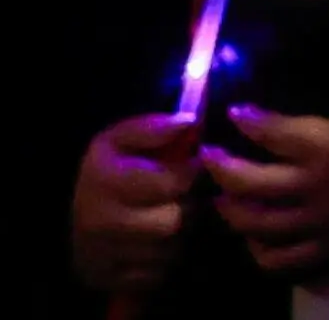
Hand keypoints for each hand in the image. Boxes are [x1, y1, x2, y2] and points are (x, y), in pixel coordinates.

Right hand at [68, 114, 196, 291]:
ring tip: (165, 217)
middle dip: (186, 208)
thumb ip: (155, 128)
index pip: (171, 183)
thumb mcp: (122, 139)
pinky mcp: (106, 279)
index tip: (188, 167)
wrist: (65, 212)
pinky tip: (152, 242)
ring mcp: (99, 254)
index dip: (190, 173)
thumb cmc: (108, 170)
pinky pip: (156, 274)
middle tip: (180, 198)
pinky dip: (162, 260)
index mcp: (103, 179)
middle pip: (172, 222)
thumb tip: (190, 122)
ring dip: (178, 235)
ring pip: (168, 250)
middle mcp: (98, 220)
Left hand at [202, 85, 328, 276]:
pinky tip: (254, 237)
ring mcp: (322, 223)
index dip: (248, 121)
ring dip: (232, 211)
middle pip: (251, 184)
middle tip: (209, 156)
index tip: (235, 112)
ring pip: (258, 225)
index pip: (273, 133)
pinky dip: (260, 251)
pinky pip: (283, 259)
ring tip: (222, 198)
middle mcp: (318, 188)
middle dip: (221, 168)